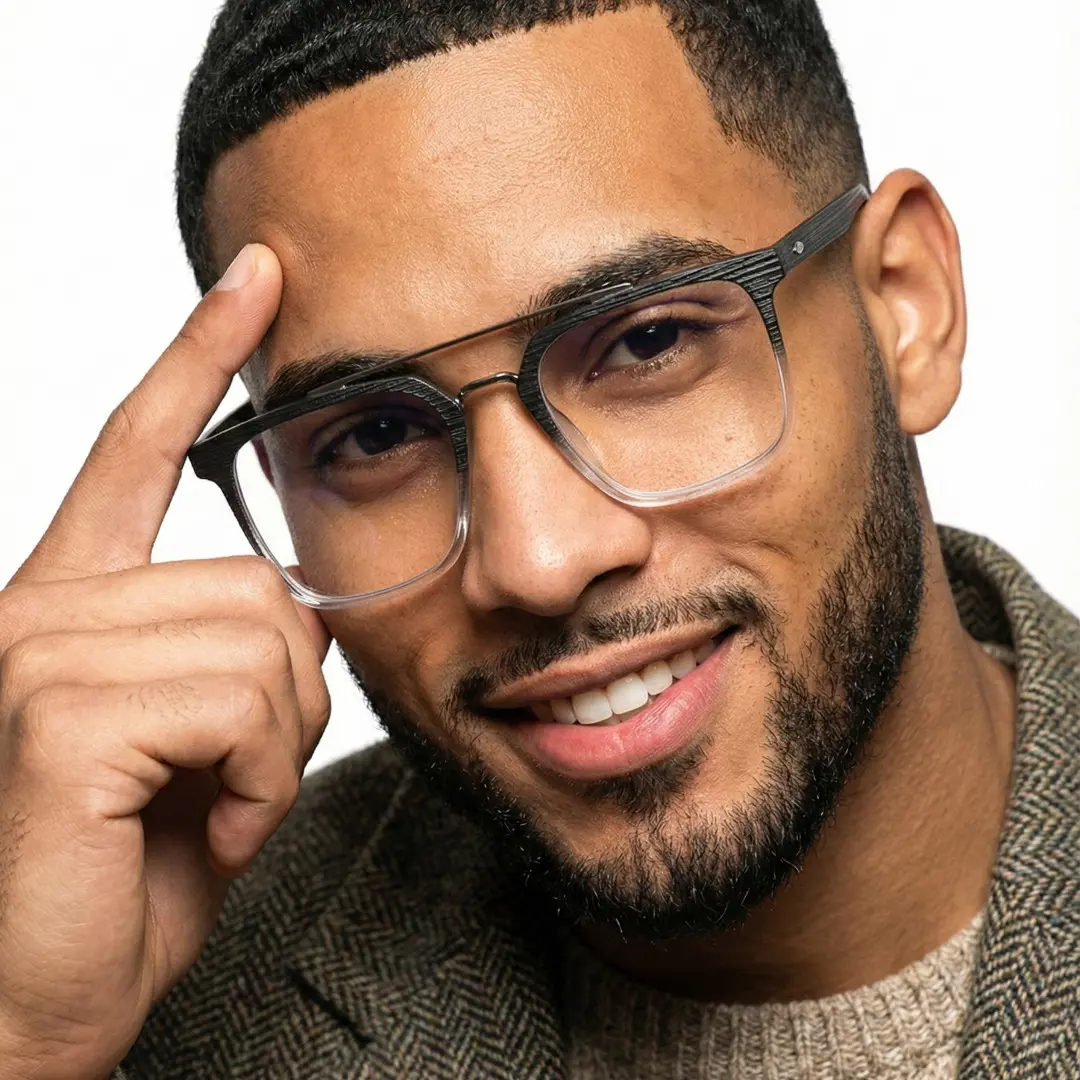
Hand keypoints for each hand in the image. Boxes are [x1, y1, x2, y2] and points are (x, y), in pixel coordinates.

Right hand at [0, 245, 331, 1078]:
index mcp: (73, 600)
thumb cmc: (128, 870)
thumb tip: (296, 607)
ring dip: (273, 745)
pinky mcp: (54, 714)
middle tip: (231, 775)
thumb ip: (235, 655)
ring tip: (213, 804)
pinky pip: (243, 703)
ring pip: (265, 640)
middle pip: (260, 582)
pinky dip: (260, 779)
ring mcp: (36, 651)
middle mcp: (40, 606)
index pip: (136, 443)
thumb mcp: (202, 744)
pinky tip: (208, 827)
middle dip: (286, 696)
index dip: (198, 352)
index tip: (258, 276)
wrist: (47, 999)